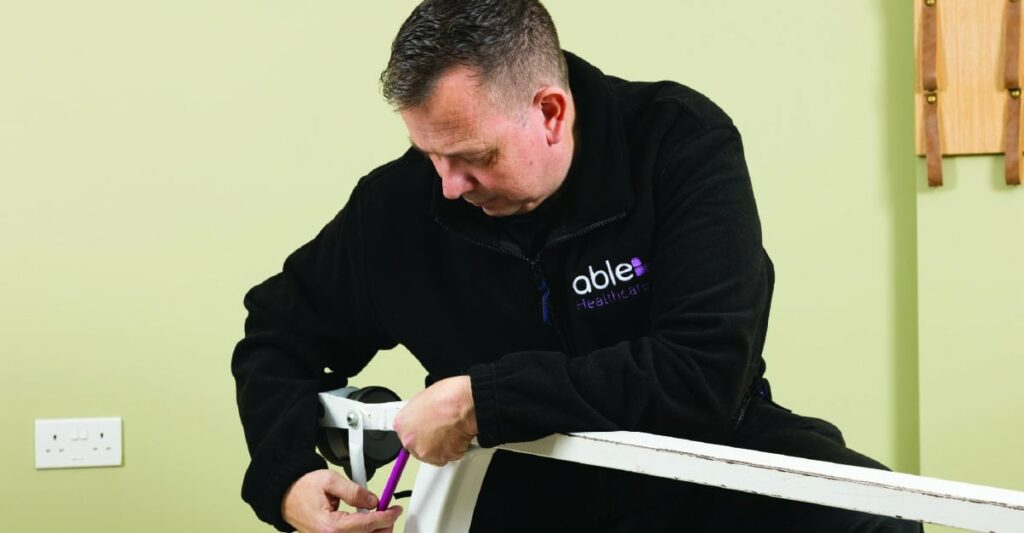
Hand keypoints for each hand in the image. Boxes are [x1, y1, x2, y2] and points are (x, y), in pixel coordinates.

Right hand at [282, 469, 401, 532]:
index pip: (366, 525)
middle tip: (390, 513)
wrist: (287, 496)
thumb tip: (372, 500)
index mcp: (330, 526)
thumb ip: (353, 491)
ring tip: (380, 517)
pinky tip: (368, 524)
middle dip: (384, 527)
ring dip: (376, 532)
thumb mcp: (329, 480)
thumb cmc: (303, 489)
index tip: (395, 510)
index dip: (386, 517)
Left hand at [393, 375, 477, 465]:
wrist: (464, 403)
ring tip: (450, 430)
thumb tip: (422, 418)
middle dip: (428, 441)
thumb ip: (418, 414)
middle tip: (440, 429)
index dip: (418, 431)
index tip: (424, 430)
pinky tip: (457, 435)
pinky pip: (448, 456)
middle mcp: (410, 441)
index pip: (405, 433)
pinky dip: (453, 449)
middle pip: (416, 447)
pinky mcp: (442, 458)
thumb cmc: (448, 396)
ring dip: (440, 447)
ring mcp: (425, 451)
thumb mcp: (423, 399)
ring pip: (432, 455)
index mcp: (401, 424)